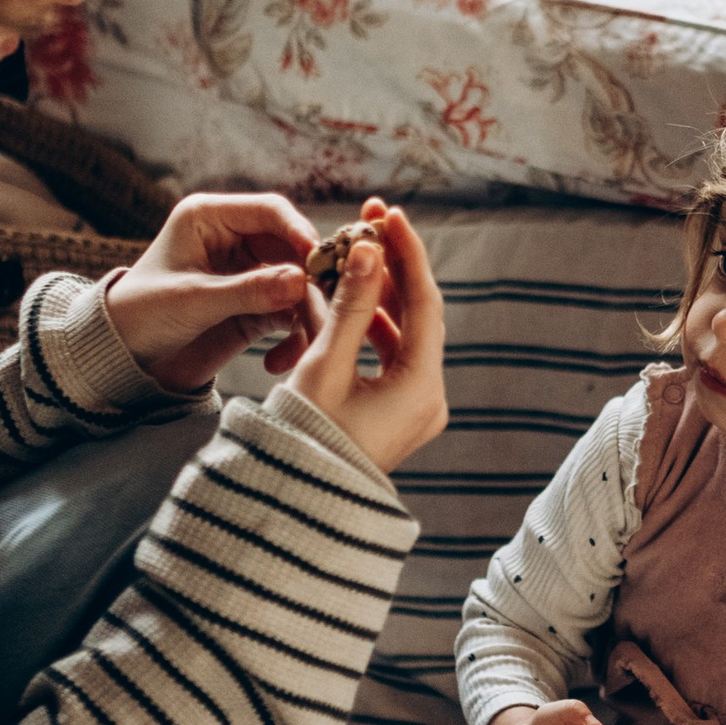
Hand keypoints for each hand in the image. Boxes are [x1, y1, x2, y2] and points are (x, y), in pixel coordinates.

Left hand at [104, 189, 324, 393]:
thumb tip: (301, 283)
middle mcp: (234, 240)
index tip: (317, 258)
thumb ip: (247, 290)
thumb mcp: (192, 300)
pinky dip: (291, 336)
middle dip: (310, 279)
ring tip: (310, 339)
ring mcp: (247, 273)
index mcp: (210, 218)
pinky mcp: (254, 306)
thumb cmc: (140, 314)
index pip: (269, 211)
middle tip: (329, 304)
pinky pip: (287, 314)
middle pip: (292, 248)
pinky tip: (279, 361)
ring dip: (305, 312)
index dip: (298, 230)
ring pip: (296, 284)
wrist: (120, 357)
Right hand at [282, 204, 446, 476]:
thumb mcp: (323, 367)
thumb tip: (367, 249)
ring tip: (352, 257)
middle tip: (371, 222)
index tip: (389, 215)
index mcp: (421, 388)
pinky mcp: (397, 416)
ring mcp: (415, 409)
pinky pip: (390, 358)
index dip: (407, 253)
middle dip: (393, 267)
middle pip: (418, 316)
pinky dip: (370, 328)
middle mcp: (429, 399)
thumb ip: (348, 305)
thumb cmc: (304, 442)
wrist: (296, 509)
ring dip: (378, 296)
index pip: (424, 303)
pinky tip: (346, 301)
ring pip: (403, 335)